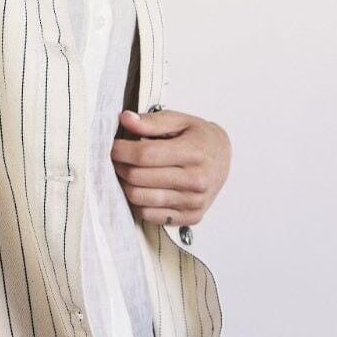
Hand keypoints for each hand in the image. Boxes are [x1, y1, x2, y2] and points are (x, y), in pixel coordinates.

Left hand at [111, 108, 230, 227]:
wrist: (223, 158)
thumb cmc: (200, 138)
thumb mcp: (180, 121)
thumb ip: (152, 121)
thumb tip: (125, 119)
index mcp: (194, 153)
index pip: (145, 155)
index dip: (121, 150)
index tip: (112, 146)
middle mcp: (196, 180)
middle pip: (139, 178)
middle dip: (119, 166)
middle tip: (115, 158)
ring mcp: (194, 202)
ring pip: (141, 199)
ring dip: (125, 185)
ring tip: (125, 172)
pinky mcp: (191, 217)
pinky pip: (150, 215)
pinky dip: (138, 202)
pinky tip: (140, 188)